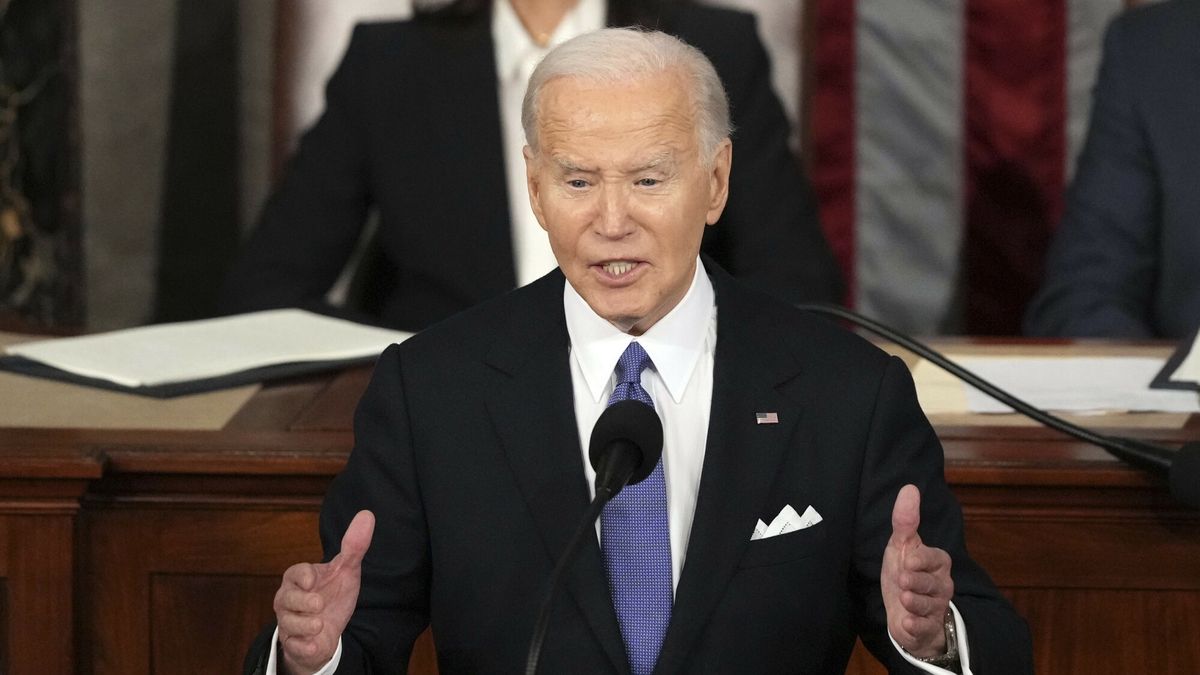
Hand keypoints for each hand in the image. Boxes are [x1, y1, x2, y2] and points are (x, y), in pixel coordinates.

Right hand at [275, 510, 374, 674]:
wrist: (327, 629)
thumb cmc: (333, 593)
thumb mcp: (346, 570)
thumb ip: (354, 546)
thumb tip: (367, 515)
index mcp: (301, 579)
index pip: (294, 573)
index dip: (301, 576)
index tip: (312, 579)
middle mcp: (290, 600)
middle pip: (285, 599)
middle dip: (301, 602)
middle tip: (318, 603)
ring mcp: (290, 622)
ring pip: (288, 624)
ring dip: (304, 625)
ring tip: (320, 624)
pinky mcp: (295, 643)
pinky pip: (293, 646)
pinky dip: (303, 647)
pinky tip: (314, 645)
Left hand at [881, 485, 953, 658]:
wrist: (904, 610)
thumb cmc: (905, 572)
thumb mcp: (901, 545)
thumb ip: (905, 519)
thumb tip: (909, 487)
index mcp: (938, 562)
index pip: (934, 558)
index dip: (920, 560)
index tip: (907, 560)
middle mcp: (942, 585)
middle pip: (931, 583)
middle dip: (916, 581)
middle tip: (903, 579)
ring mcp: (936, 608)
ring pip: (927, 605)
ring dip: (913, 602)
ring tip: (903, 598)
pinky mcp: (927, 628)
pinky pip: (923, 628)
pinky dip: (915, 626)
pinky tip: (907, 623)